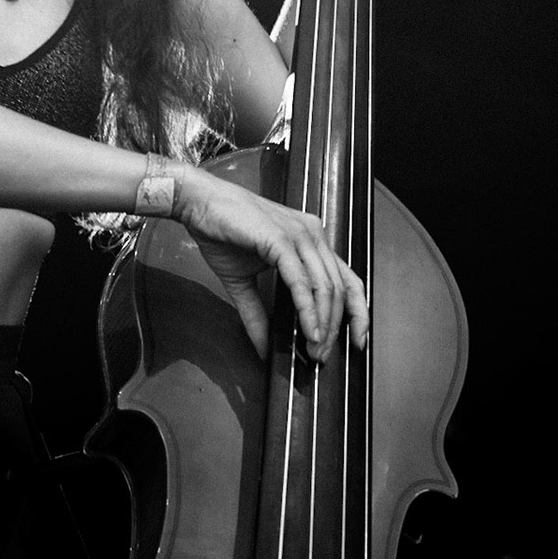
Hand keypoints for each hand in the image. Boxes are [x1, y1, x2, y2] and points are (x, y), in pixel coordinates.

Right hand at [173, 167, 369, 364]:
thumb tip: (264, 347)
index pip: (347, 279)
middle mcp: (312, 234)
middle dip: (335, 327)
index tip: (357, 339)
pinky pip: (301, 280)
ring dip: (323, 323)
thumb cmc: (222, 232)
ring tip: (314, 348)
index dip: (359, 311)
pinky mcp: (281, 239)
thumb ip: (258, 313)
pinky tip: (307, 329)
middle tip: (322, 355)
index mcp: (310, 240)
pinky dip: (307, 309)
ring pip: (324, 286)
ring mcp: (299, 234)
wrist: (199, 203)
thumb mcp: (243, 281)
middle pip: (339, 288)